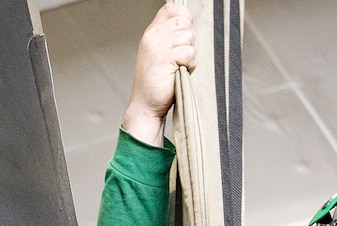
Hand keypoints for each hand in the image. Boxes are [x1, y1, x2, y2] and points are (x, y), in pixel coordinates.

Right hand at [122, 3, 195, 144]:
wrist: (146, 105)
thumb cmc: (156, 83)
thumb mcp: (159, 54)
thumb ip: (170, 37)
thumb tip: (187, 23)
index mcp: (151, 33)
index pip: (171, 9)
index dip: (184, 18)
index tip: (185, 35)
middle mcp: (153, 37)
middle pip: (184, 22)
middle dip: (190, 39)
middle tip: (182, 57)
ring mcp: (158, 47)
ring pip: (188, 37)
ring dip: (190, 54)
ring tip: (180, 66)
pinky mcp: (165, 59)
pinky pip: (189, 52)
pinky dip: (190, 64)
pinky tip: (181, 72)